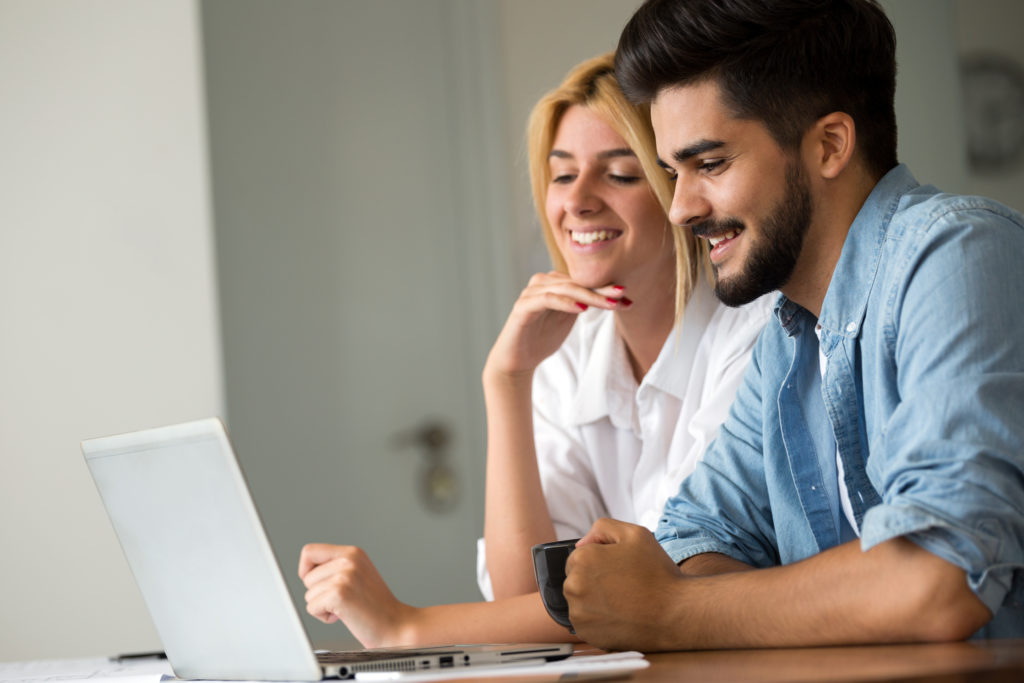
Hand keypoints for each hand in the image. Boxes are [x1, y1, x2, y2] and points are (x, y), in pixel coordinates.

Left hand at [298, 544, 414, 647]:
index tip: (318, 584)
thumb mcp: (359, 574)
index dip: (307, 570)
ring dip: (323, 606)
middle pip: (306, 577)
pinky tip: (344, 616)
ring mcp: (344, 576)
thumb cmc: (377, 606)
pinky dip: (324, 617)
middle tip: (342, 600)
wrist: (397, 625)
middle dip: (319, 593)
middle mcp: (348, 560)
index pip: (309, 552)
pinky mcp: (339, 594)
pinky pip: (312, 607)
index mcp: (353, 552)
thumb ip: (336, 566)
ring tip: (346, 608)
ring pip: (309, 594)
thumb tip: (306, 573)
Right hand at [485, 272, 630, 378]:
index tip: (628, 297)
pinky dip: (565, 302)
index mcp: (554, 282)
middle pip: (576, 282)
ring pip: (565, 289)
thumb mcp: (570, 317)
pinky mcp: (523, 307)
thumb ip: (585, 302)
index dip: (606, 288)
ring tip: (609, 303)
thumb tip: (615, 294)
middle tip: (622, 294)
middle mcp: (542, 282)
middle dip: (601, 290)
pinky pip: (547, 299)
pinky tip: (582, 309)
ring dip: (588, 295)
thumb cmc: (543, 337)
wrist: (518, 359)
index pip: (583, 282)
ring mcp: (531, 293)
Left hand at [564, 519, 683, 650]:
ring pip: (580, 600)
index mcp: (582, 559)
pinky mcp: (585, 633)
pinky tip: (619, 615)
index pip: (578, 556)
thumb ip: (602, 528)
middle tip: (623, 584)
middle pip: (576, 578)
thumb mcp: (635, 534)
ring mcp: (578, 612)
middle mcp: (574, 586)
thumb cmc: (658, 573)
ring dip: (595, 599)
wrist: (675, 614)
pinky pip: (585, 621)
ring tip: (623, 600)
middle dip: (595, 580)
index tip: (618, 569)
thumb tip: (580, 544)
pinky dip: (598, 618)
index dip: (600, 561)